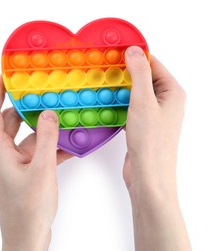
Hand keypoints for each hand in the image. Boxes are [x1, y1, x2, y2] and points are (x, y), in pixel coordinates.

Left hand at [0, 76, 72, 250]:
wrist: (27, 237)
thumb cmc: (28, 208)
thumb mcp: (41, 168)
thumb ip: (47, 138)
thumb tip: (49, 114)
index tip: (6, 76)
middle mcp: (3, 153)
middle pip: (9, 122)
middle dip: (24, 107)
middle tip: (39, 94)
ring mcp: (15, 163)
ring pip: (27, 137)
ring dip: (42, 129)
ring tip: (59, 117)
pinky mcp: (26, 171)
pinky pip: (37, 152)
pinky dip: (50, 146)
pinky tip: (68, 144)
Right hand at [123, 46, 193, 250]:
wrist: (147, 175)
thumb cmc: (150, 142)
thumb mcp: (144, 102)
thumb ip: (140, 74)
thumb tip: (134, 51)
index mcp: (172, 92)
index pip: (154, 65)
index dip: (136, 57)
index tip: (116, 52)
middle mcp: (166, 102)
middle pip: (144, 79)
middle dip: (125, 74)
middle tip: (105, 68)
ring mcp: (154, 115)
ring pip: (136, 95)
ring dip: (121, 90)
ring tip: (103, 84)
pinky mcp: (144, 126)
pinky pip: (131, 108)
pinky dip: (120, 105)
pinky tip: (107, 104)